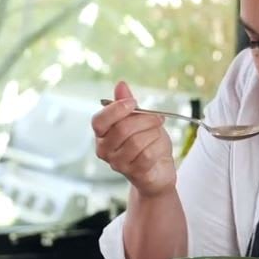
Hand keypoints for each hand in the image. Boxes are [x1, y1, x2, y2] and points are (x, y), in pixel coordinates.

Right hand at [92, 81, 176, 197]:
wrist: (159, 170)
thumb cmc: (147, 142)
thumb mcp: (139, 119)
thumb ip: (127, 103)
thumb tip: (121, 84)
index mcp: (102, 134)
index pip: (99, 121)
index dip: (116, 110)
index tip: (133, 102)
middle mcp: (105, 150)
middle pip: (122, 129)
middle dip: (145, 120)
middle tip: (157, 118)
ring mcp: (118, 164)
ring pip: (137, 142)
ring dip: (154, 134)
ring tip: (158, 135)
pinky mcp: (134, 174)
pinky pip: (148, 156)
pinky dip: (158, 148)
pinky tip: (159, 149)